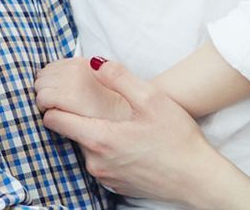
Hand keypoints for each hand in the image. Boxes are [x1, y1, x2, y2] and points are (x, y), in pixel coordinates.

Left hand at [42, 60, 222, 202]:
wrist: (197, 179)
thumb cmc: (177, 138)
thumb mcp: (152, 98)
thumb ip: (119, 77)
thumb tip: (94, 63)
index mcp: (100, 139)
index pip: (54, 120)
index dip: (52, 103)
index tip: (59, 93)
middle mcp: (96, 162)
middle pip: (71, 133)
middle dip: (78, 117)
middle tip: (98, 103)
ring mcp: (105, 176)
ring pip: (87, 148)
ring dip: (96, 134)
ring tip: (121, 123)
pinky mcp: (116, 185)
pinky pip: (102, 162)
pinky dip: (108, 150)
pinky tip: (131, 142)